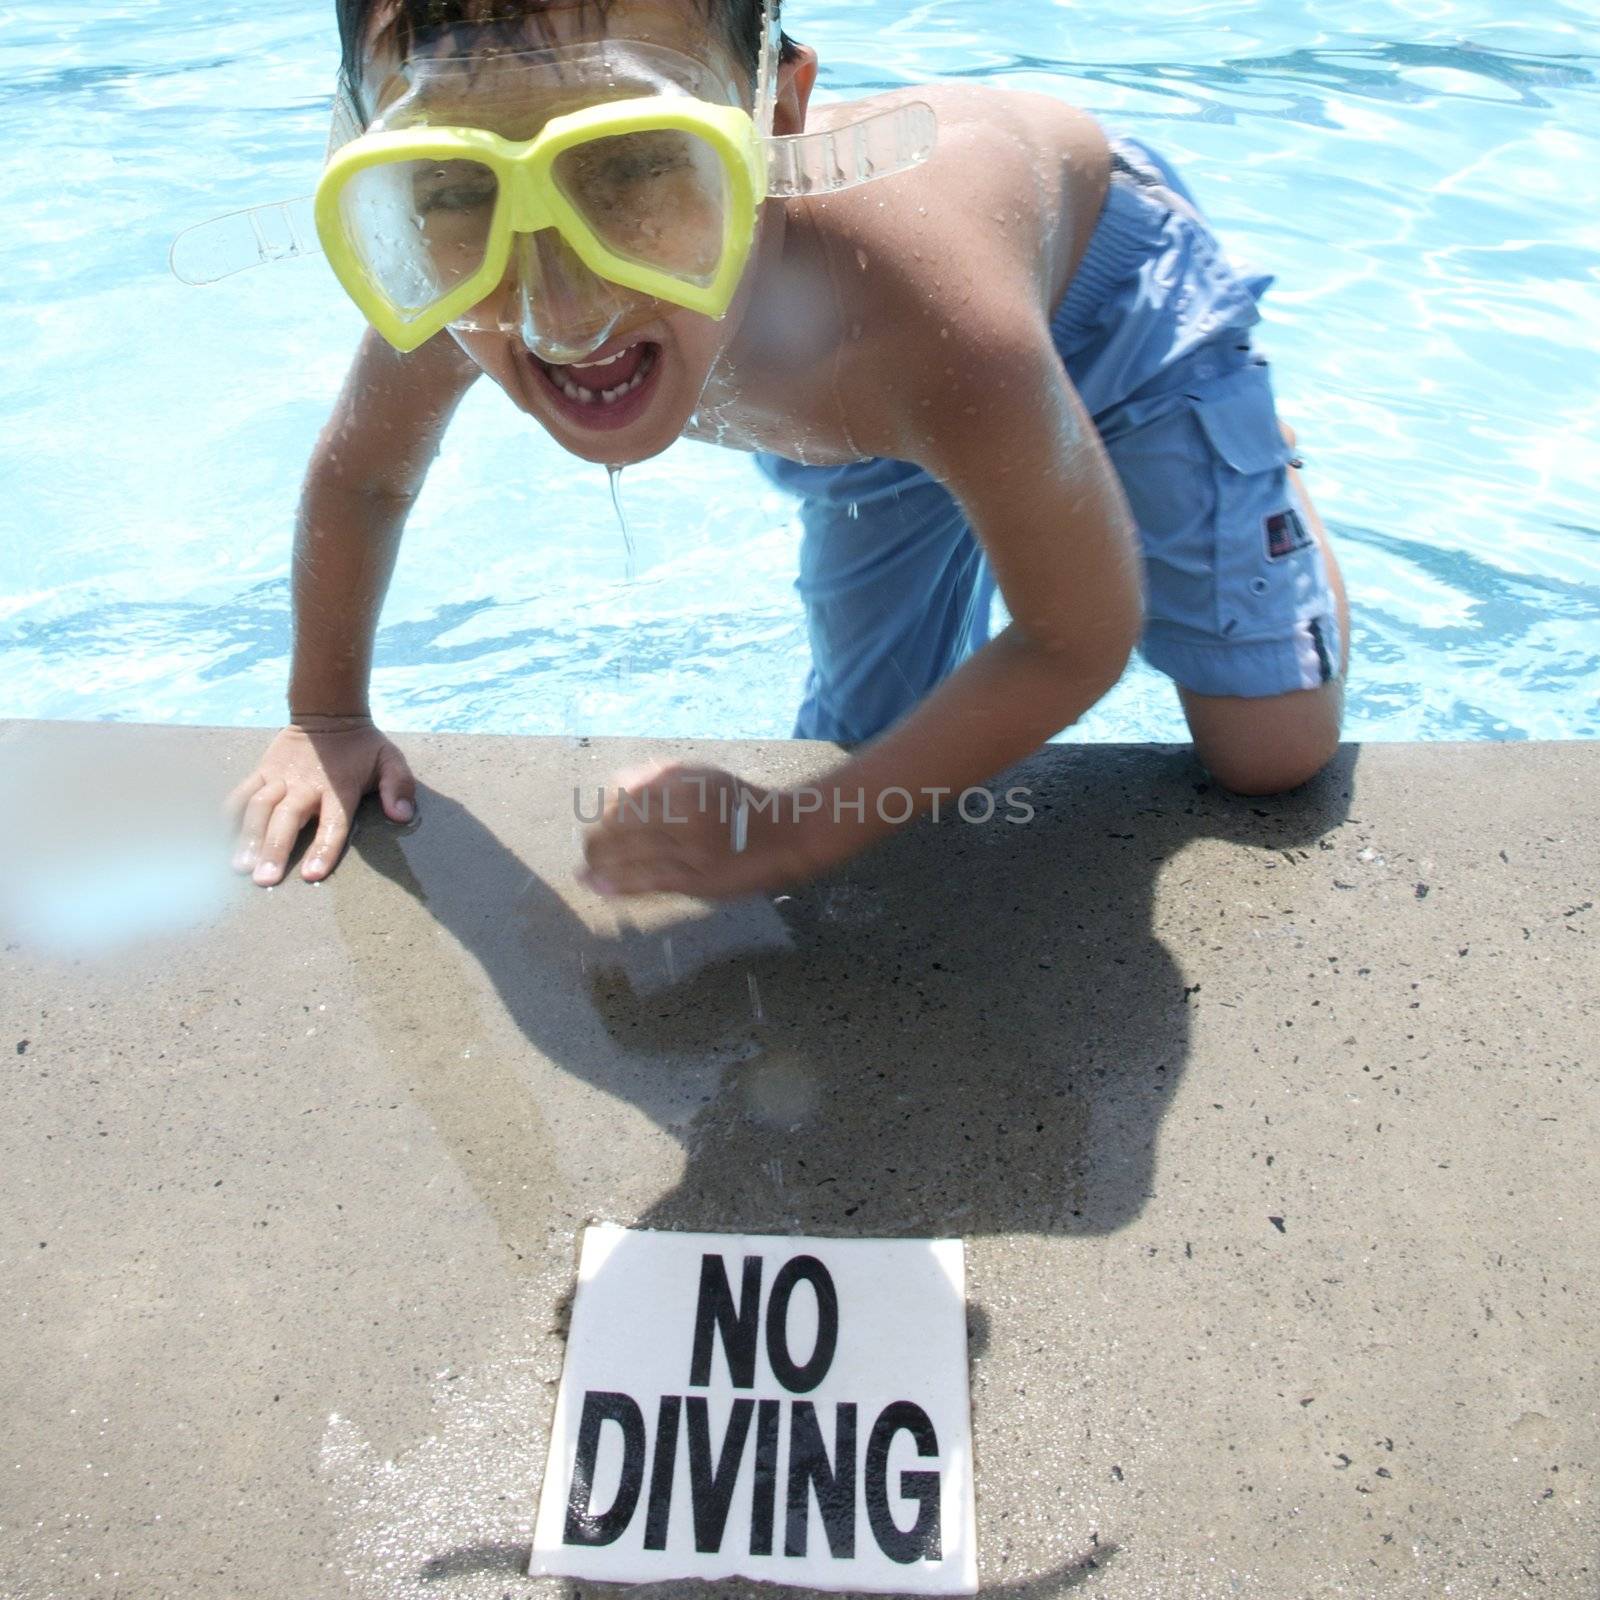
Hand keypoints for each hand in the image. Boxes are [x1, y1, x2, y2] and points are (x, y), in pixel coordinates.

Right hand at [225, 715, 414, 886]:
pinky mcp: (263, 770)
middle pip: (288, 819)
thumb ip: (399, 786)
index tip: (312, 874)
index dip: (323, 848)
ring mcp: (280, 777)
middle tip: (263, 879)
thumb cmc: (362, 746)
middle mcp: (305, 784)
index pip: (333, 823)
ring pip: (259, 807)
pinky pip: (242, 792)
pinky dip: (230, 813)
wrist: (328, 712)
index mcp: (339, 787)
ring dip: (248, 837)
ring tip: (240, 866)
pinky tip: (221, 838)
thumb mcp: (390, 760)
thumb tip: (401, 816)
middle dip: (275, 849)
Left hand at [577, 760, 816, 901]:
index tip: (595, 822)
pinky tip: (600, 887)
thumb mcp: (704, 776)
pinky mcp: (698, 878)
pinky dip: (620, 885)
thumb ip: (660, 776)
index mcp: (684, 783)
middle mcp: (685, 812)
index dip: (603, 813)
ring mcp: (691, 847)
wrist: (787, 833)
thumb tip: (616, 784)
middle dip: (596, 841)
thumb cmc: (740, 804)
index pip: (626, 798)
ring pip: (630, 856)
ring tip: (585, 872)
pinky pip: (649, 881)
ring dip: (601, 866)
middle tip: (586, 850)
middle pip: (621, 827)